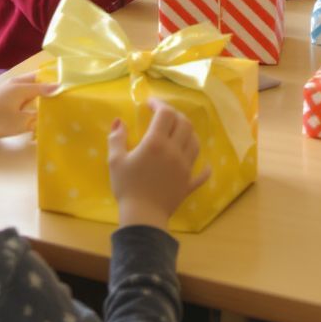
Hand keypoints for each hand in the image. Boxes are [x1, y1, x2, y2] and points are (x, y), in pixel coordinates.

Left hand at [0, 71, 56, 139]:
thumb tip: (51, 110)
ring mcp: (8, 87)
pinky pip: (22, 90)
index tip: (71, 88)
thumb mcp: (22, 122)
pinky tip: (34, 103)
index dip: (57, 87)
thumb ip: (39, 114)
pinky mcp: (3, 95)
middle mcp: (15, 83)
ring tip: (52, 96)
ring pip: (29, 84)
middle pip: (37, 79)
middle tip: (62, 91)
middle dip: (49, 83)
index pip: (45, 84)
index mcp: (21, 86)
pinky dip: (31, 93)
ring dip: (40, 88)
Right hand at [108, 99, 209, 229]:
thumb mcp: (115, 160)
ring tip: (177, 133)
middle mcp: (174, 150)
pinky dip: (204, 167)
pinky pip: (202, 173)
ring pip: (195, 142)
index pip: (165, 113)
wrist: (142, 218)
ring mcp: (185, 167)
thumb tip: (118, 121)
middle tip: (162, 116)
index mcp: (156, 142)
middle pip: (184, 123)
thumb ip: (116, 138)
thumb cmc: (127, 187)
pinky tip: (205, 165)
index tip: (149, 104)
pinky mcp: (189, 183)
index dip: (159, 104)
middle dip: (174, 115)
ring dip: (188, 133)